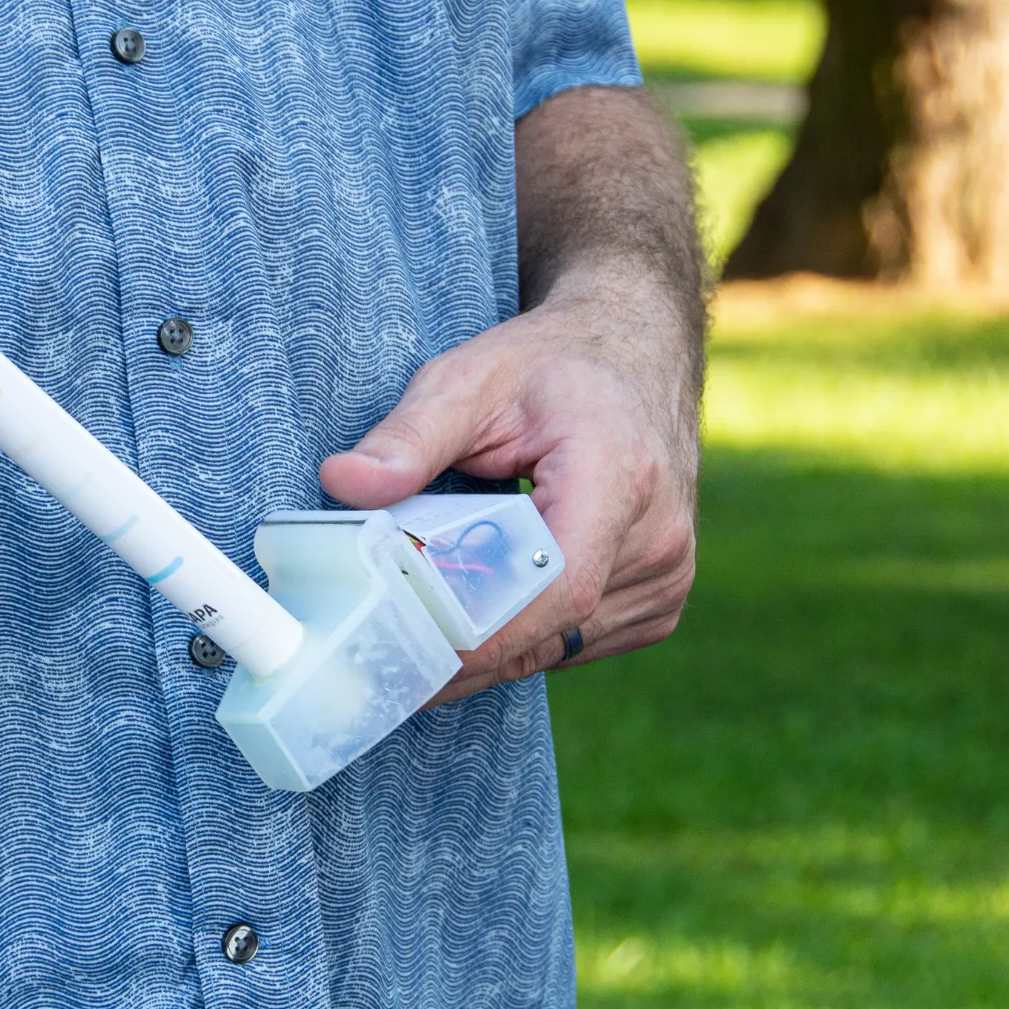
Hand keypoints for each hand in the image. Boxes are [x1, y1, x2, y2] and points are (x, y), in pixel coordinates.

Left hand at [318, 289, 697, 700]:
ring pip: (557, 648)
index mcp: (619, 475)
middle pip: (548, 628)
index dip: (482, 635)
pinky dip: (521, 638)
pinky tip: (479, 612)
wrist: (634, 355)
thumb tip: (342, 481)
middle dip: (460, 650)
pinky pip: (575, 644)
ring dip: (486, 648)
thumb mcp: (470, 379)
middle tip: (379, 653)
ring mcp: (666, 576)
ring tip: (417, 628)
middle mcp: (656, 536)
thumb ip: (409, 435)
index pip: (557, 586)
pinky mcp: (659, 601)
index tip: (409, 652)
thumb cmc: (553, 365)